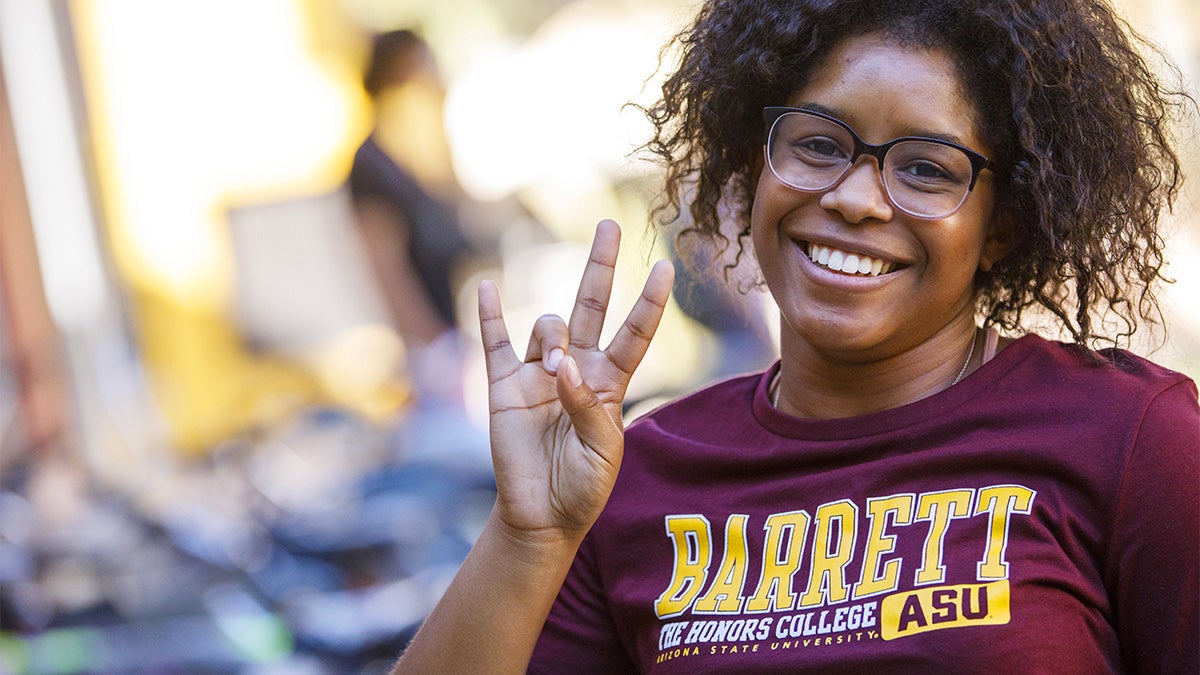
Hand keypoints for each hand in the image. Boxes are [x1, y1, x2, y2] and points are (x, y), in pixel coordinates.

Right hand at [477, 220, 673, 542]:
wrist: (542, 516)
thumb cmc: (583, 487)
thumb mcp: (603, 452)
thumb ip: (589, 407)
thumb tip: (563, 365)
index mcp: (611, 384)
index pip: (635, 333)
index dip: (650, 303)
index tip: (666, 268)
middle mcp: (577, 369)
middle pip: (592, 305)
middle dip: (601, 266)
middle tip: (611, 226)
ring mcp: (539, 373)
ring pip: (549, 327)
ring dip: (554, 336)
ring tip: (553, 368)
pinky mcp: (505, 386)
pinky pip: (494, 343)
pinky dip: (489, 315)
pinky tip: (487, 288)